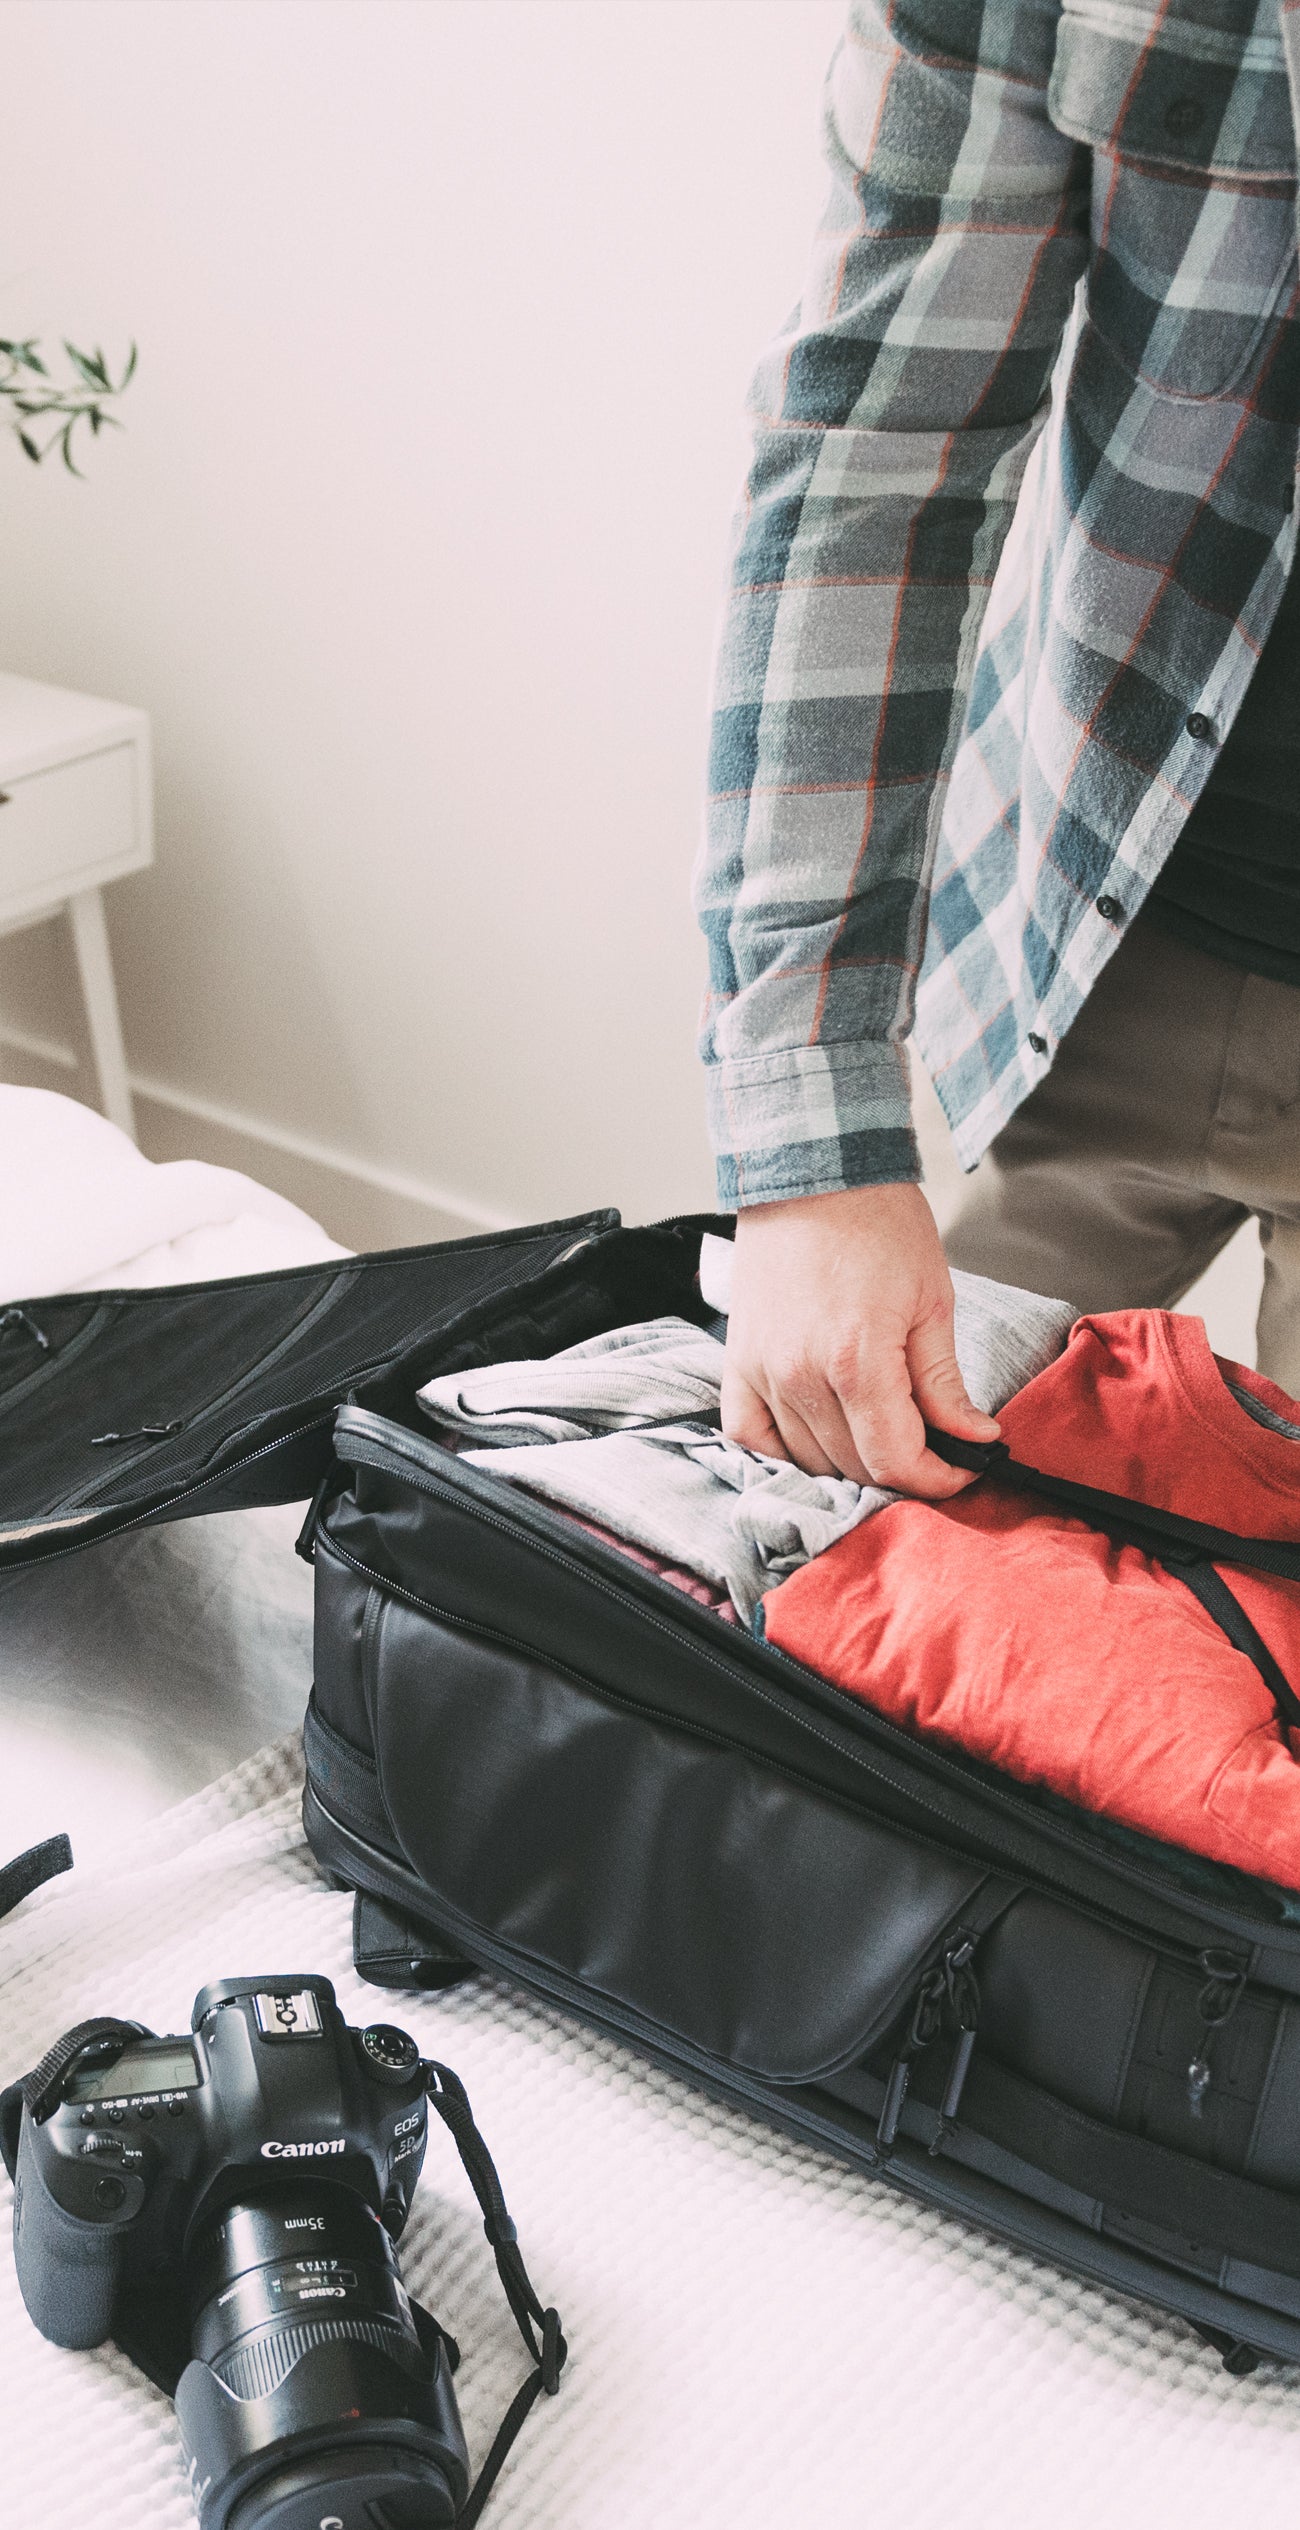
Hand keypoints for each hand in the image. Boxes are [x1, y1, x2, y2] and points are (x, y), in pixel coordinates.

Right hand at [722, 1183, 999, 1498]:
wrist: (814, 1171)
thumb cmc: (877, 1224)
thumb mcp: (932, 1302)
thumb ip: (944, 1383)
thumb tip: (973, 1437)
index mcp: (857, 1362)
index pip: (895, 1460)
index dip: (937, 1477)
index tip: (961, 1466)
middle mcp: (800, 1375)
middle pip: (852, 1466)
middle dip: (901, 1468)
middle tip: (932, 1448)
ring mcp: (762, 1370)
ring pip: (805, 1458)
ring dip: (848, 1464)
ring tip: (882, 1438)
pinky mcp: (737, 1359)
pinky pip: (747, 1435)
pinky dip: (780, 1452)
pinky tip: (815, 1442)